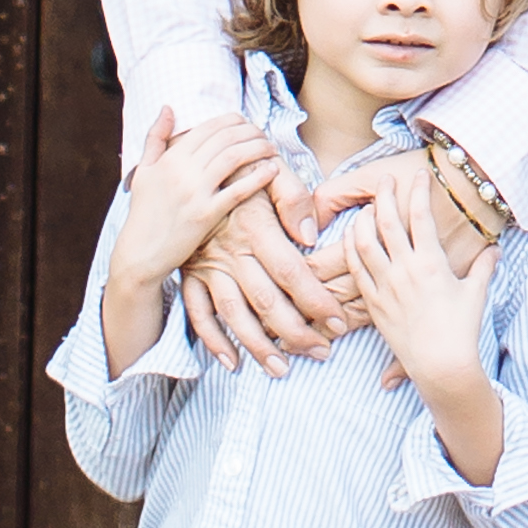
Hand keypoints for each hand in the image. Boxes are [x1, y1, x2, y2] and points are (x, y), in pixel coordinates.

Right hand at [112, 105, 287, 304]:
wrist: (139, 254)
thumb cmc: (143, 213)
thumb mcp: (143, 171)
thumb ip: (155, 137)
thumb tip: (167, 107)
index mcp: (169, 158)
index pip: (208, 128)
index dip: (232, 121)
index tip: (246, 123)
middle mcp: (182, 170)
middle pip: (225, 139)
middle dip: (250, 131)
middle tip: (263, 133)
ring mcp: (195, 192)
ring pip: (233, 158)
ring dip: (257, 148)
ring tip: (271, 147)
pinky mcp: (206, 215)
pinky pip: (238, 190)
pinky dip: (258, 177)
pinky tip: (271, 170)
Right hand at [179, 164, 375, 366]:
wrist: (190, 159)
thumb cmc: (240, 164)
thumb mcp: (270, 166)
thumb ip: (294, 197)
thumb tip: (310, 237)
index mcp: (255, 226)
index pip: (291, 271)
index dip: (316, 300)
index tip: (337, 322)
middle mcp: (231, 250)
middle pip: (266, 301)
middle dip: (296, 332)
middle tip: (321, 352)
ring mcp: (207, 265)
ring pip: (234, 313)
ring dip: (258, 345)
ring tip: (282, 368)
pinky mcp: (190, 272)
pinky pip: (198, 312)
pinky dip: (212, 339)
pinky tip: (232, 361)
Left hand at [337, 155, 492, 406]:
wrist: (441, 364)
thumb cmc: (461, 329)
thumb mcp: (476, 292)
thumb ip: (484, 266)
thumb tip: (495, 250)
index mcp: (431, 262)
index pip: (420, 215)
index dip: (419, 190)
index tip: (419, 174)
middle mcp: (405, 270)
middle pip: (387, 222)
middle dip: (385, 196)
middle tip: (386, 181)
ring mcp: (386, 286)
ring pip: (364, 243)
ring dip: (362, 221)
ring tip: (365, 209)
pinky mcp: (374, 303)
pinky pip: (357, 269)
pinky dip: (352, 249)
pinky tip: (351, 238)